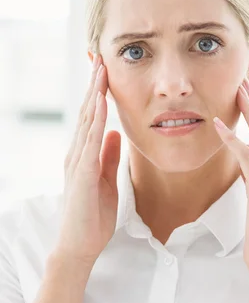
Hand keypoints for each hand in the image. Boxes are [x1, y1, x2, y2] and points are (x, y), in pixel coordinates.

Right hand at [56, 54, 121, 266]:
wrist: (81, 245)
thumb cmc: (93, 216)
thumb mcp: (106, 179)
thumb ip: (109, 156)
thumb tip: (116, 133)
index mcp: (85, 154)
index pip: (93, 118)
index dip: (99, 94)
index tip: (106, 71)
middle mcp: (77, 154)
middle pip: (88, 113)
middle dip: (95, 85)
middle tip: (101, 57)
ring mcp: (78, 163)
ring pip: (87, 121)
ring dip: (95, 95)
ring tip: (100, 70)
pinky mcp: (83, 175)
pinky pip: (90, 143)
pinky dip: (96, 121)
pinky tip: (101, 103)